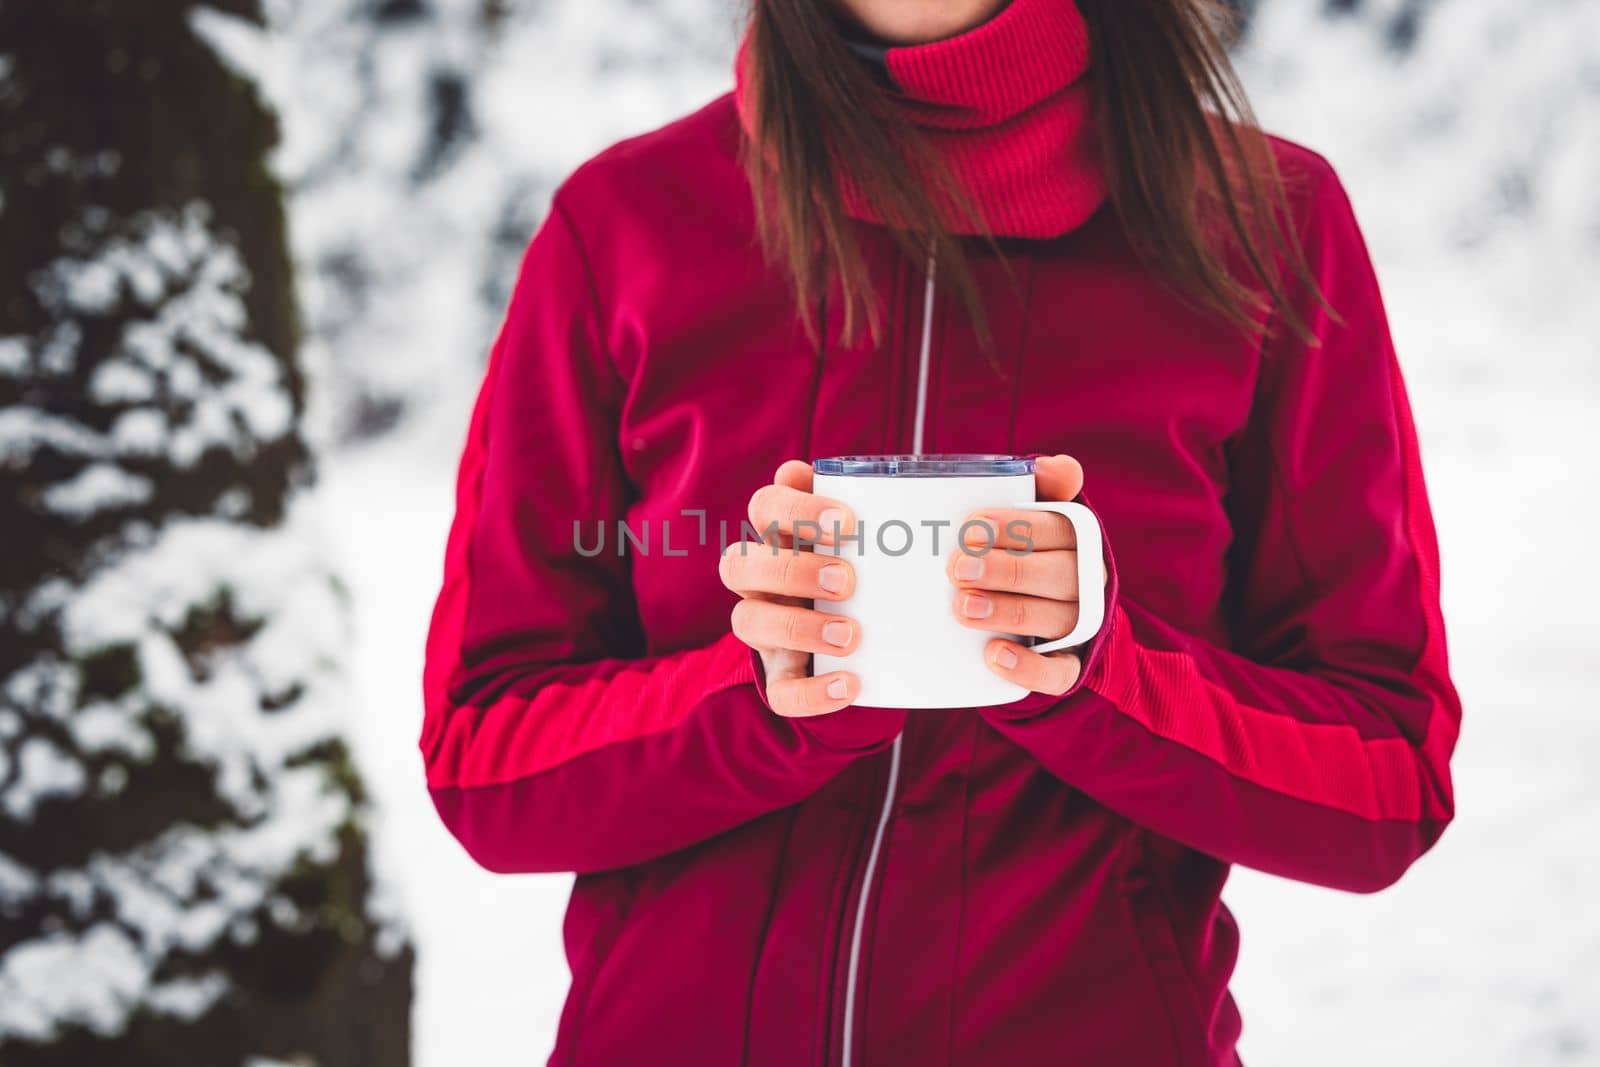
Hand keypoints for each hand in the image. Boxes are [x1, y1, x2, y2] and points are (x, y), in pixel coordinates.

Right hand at [722, 460, 861, 716]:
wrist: (870, 641)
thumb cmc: (865, 571)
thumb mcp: (865, 540)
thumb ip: (858, 505)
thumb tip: (816, 472)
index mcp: (779, 536)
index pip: (764, 506)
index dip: (795, 510)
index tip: (847, 521)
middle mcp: (759, 580)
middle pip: (738, 563)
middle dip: (791, 570)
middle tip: (848, 580)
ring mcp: (765, 630)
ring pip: (747, 621)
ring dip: (797, 626)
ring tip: (850, 635)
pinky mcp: (782, 675)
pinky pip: (780, 691)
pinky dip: (813, 693)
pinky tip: (850, 685)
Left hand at [946, 454, 1102, 695]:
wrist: (1061, 621)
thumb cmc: (1035, 555)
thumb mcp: (1039, 519)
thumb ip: (1044, 488)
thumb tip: (1061, 466)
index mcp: (1079, 540)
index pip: (1057, 528)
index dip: (1016, 527)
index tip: (971, 527)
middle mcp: (1087, 582)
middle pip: (1055, 574)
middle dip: (1005, 570)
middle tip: (957, 568)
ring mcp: (1081, 626)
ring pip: (1053, 619)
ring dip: (1008, 612)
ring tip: (963, 607)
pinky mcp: (1070, 665)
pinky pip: (1057, 672)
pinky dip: (1027, 667)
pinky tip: (993, 655)